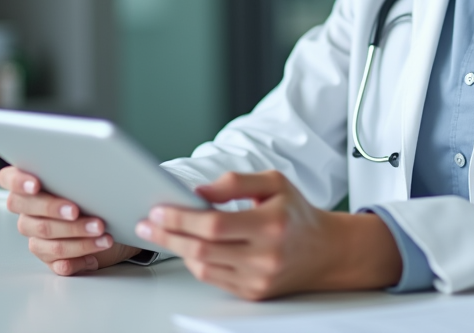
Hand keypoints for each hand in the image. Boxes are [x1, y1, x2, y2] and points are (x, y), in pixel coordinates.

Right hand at [0, 165, 142, 275]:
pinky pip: (59, 263)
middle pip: (29, 213)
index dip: (19, 182)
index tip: (36, 184)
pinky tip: (93, 256)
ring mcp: (37, 236)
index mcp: (29, 185)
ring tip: (100, 231)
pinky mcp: (51, 259)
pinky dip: (78, 259)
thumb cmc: (95, 194)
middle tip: (76, 210)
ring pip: (48, 240)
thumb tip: (88, 165)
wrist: (112, 223)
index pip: (9, 179)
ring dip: (77, 237)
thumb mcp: (87, 177)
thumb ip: (76, 172)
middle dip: (54, 210)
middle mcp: (28, 212)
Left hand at [135, 170, 401, 299]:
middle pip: (202, 249)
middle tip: (147, 223)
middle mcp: (265, 256)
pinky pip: (213, 279)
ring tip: (162, 233)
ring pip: (203, 267)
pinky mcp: (253, 292)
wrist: (326, 251)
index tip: (158, 210)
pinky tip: (188, 247)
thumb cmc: (296, 213)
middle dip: (168, 235)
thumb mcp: (274, 182)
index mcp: (270, 224)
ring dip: (177, 249)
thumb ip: (235, 182)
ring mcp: (258, 278)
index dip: (181, 218)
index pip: (214, 224)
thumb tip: (199, 193)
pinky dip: (196, 262)